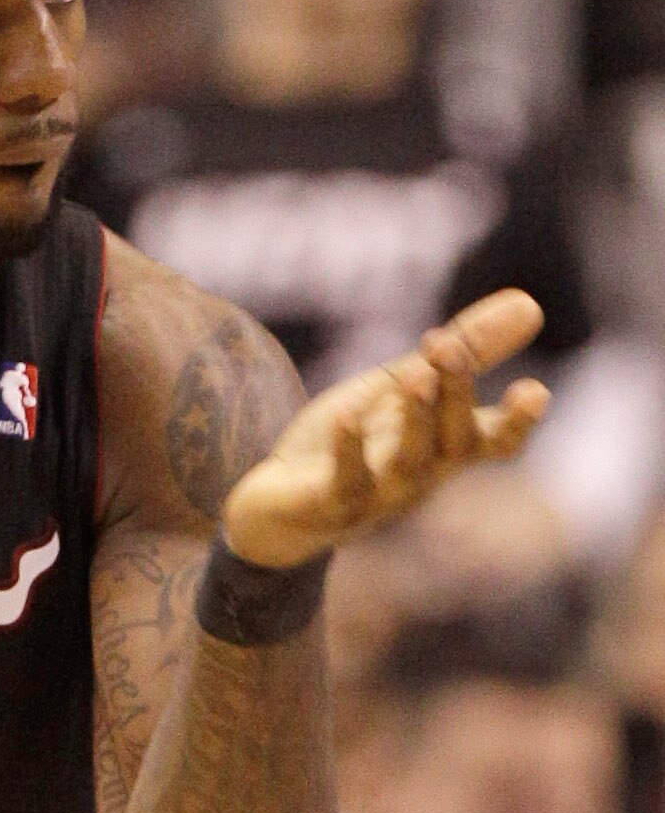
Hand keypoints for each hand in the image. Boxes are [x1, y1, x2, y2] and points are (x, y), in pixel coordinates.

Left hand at [222, 290, 551, 568]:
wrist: (276, 508)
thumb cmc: (351, 445)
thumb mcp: (401, 388)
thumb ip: (460, 352)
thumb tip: (530, 303)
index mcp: (442, 450)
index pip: (495, 443)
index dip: (519, 423)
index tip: (536, 391)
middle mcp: (419, 478)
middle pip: (454, 442)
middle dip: (456, 394)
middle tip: (449, 346)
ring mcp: (376, 497)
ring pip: (409, 464)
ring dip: (416, 420)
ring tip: (415, 374)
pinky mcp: (327, 505)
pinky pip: (344, 484)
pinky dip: (348, 450)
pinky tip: (346, 415)